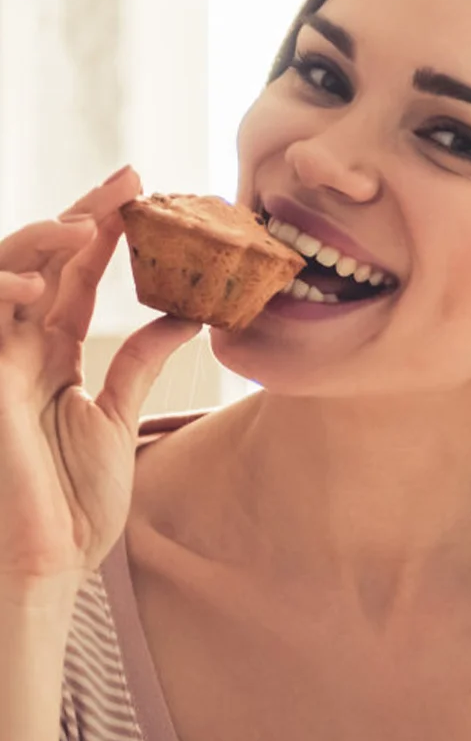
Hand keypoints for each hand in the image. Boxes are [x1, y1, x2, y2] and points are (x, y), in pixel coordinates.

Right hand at [0, 166, 200, 584]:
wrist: (49, 558)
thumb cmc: (75, 499)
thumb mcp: (117, 417)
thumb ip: (140, 364)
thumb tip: (183, 315)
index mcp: (51, 354)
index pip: (75, 276)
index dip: (104, 231)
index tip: (144, 190)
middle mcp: (19, 348)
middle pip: (44, 263)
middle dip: (82, 216)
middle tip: (130, 182)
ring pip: (6, 278)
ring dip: (41, 244)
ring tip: (88, 224)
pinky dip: (4, 293)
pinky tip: (38, 283)